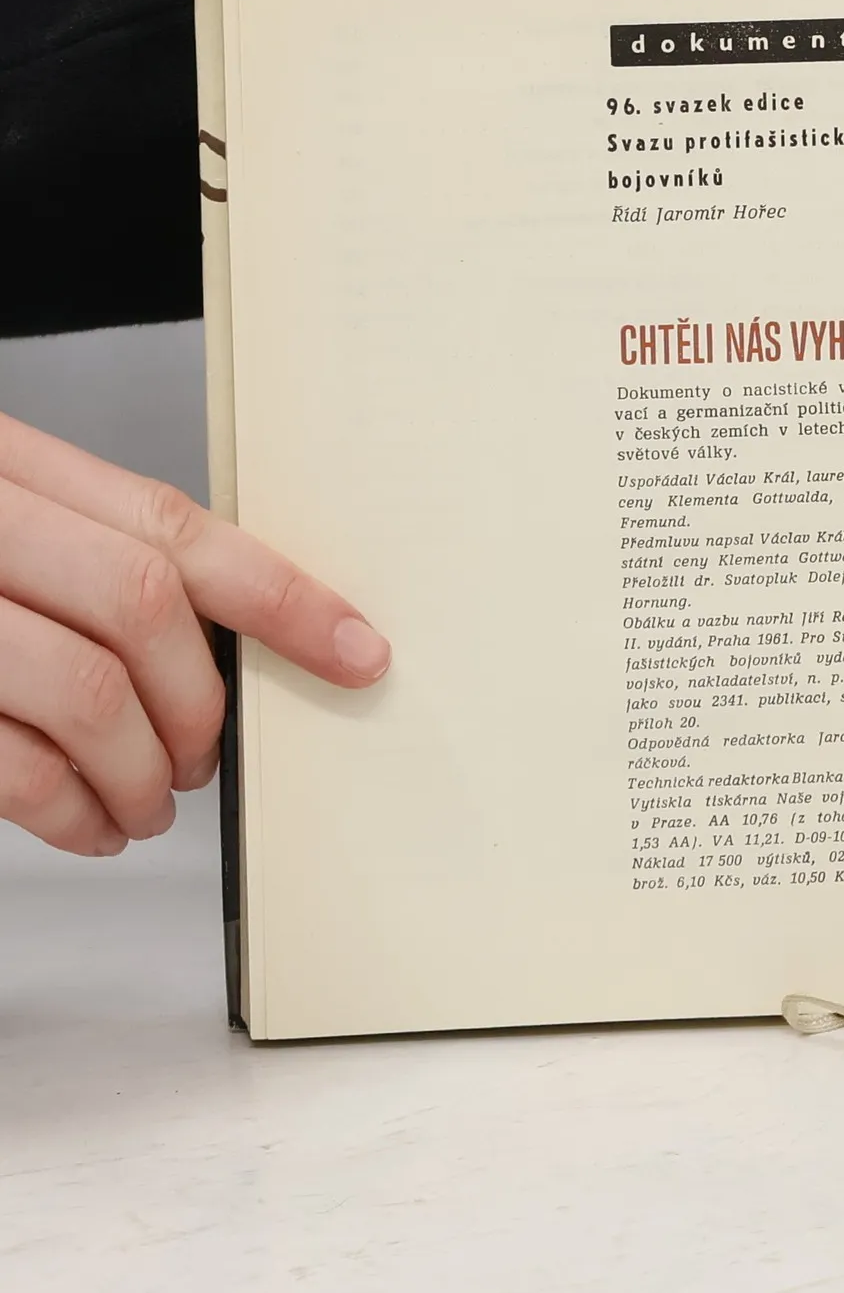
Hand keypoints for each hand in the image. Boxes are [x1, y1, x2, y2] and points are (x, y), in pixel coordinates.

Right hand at [0, 412, 389, 856]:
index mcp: (3, 463)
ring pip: (84, 690)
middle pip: (141, 606)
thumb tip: (217, 640)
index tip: (360, 650)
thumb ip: (83, 553)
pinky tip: (86, 828)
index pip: (175, 524)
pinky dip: (67, 812)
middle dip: (199, 701)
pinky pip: (6, 764)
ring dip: (143, 770)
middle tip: (206, 757)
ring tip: (151, 803)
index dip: (284, 595)